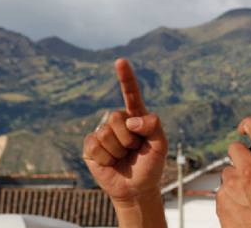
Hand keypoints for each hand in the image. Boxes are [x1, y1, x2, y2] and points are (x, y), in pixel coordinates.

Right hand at [83, 58, 168, 225]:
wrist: (136, 189)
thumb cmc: (150, 164)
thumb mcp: (161, 145)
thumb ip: (154, 126)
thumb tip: (132, 120)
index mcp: (136, 116)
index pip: (131, 93)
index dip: (125, 77)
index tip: (120, 61)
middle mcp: (118, 121)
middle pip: (116, 116)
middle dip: (128, 138)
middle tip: (133, 149)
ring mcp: (103, 132)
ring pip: (105, 132)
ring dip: (117, 150)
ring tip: (123, 156)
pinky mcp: (90, 147)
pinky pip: (94, 145)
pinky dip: (105, 158)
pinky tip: (110, 162)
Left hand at [216, 117, 250, 227]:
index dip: (249, 122)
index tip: (246, 127)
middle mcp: (249, 170)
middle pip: (235, 146)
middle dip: (241, 155)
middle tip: (250, 169)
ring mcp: (232, 183)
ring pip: (228, 170)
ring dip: (235, 178)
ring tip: (249, 196)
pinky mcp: (220, 196)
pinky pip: (223, 188)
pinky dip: (230, 195)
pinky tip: (242, 206)